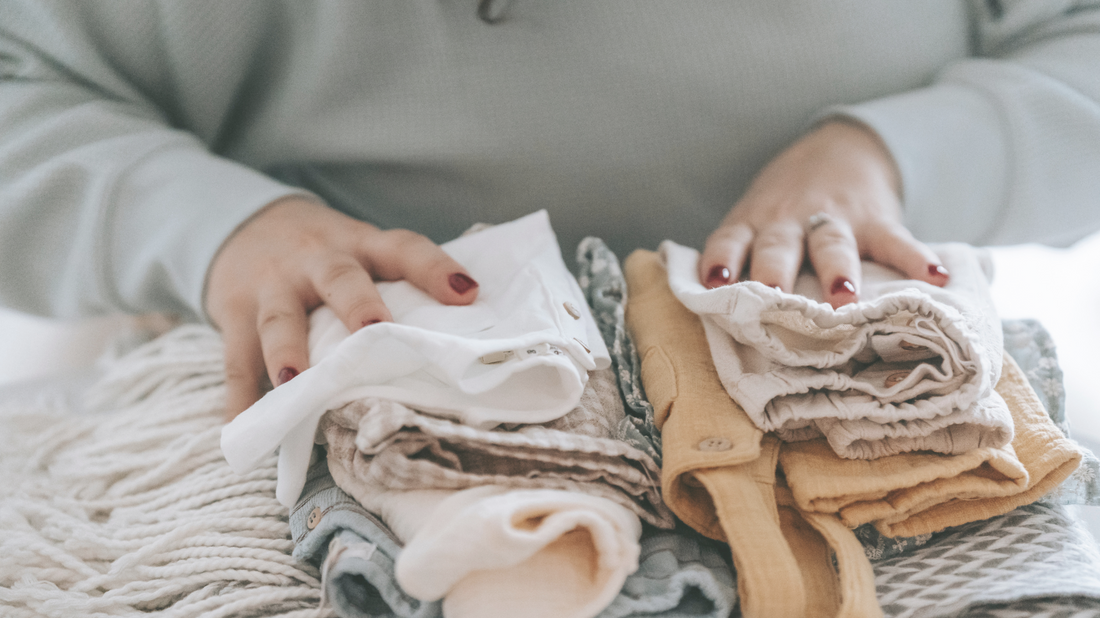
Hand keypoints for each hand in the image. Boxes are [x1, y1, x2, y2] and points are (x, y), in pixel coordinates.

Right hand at [205, 197, 479, 419]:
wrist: (242, 221)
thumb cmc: (324, 253)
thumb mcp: (360, 249)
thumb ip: (396, 283)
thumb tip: (464, 337)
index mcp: (361, 245)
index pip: (403, 248)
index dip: (434, 267)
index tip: (467, 293)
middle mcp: (317, 260)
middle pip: (340, 279)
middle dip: (358, 304)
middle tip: (376, 329)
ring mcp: (273, 285)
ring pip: (280, 317)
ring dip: (287, 350)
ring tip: (294, 382)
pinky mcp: (233, 312)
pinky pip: (235, 358)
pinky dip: (239, 395)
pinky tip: (242, 426)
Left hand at [699, 120, 948, 307]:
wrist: (838, 149)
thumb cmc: (784, 210)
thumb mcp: (755, 223)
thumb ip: (741, 263)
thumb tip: (716, 321)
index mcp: (754, 224)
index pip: (730, 239)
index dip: (721, 258)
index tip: (714, 280)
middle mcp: (789, 222)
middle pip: (779, 245)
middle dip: (774, 271)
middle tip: (773, 297)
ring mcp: (834, 219)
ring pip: (832, 244)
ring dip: (837, 269)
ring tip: (844, 297)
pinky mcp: (876, 221)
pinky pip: (896, 241)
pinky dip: (916, 259)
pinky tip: (934, 277)